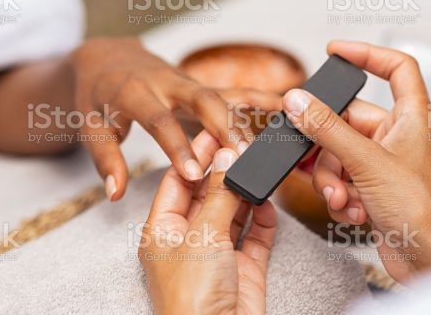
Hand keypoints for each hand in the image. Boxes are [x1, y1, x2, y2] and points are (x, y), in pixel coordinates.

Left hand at [72, 37, 280, 200]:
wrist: (107, 57)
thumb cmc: (97, 95)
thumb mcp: (90, 126)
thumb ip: (105, 159)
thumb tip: (115, 192)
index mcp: (134, 92)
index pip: (159, 120)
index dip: (176, 146)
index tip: (193, 174)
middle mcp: (166, 83)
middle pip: (202, 100)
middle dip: (225, 126)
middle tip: (243, 155)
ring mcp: (187, 83)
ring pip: (223, 95)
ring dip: (249, 115)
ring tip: (273, 136)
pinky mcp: (200, 87)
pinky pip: (232, 92)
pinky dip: (258, 98)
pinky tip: (282, 107)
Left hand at [139, 130, 276, 314]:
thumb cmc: (192, 299)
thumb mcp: (202, 235)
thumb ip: (220, 194)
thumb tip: (228, 157)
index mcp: (164, 231)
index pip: (178, 182)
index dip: (195, 156)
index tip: (214, 132)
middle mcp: (190, 240)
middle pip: (208, 194)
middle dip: (225, 170)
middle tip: (243, 143)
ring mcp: (218, 254)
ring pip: (234, 212)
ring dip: (246, 191)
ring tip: (258, 164)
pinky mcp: (245, 267)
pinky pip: (255, 234)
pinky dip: (263, 217)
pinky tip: (266, 201)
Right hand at [282, 41, 430, 281]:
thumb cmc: (423, 210)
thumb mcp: (366, 162)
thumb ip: (328, 129)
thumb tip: (299, 101)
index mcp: (411, 116)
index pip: (395, 67)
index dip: (366, 53)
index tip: (335, 50)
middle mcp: (397, 136)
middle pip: (347, 121)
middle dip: (330, 150)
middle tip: (324, 163)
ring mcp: (383, 163)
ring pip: (338, 154)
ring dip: (333, 179)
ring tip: (345, 199)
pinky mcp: (373, 188)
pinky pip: (342, 179)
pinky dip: (341, 196)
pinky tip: (355, 212)